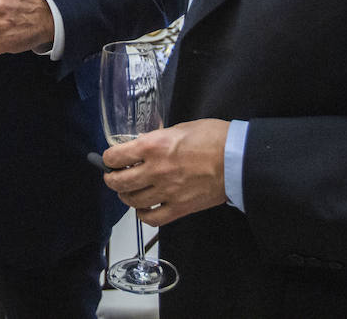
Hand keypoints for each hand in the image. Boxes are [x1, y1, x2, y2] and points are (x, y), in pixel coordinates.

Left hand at [102, 119, 230, 225]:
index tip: (109, 159)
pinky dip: (143, 214)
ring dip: (125, 196)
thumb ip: (158, 139)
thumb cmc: (214, 138)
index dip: (108, 158)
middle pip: (119, 182)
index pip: (116, 156)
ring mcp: (166, 192)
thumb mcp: (180, 128)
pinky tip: (143, 208)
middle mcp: (155, 170)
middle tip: (112, 176)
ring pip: (132, 201)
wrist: (238, 159)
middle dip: (111, 179)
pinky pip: (152, 218)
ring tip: (127, 191)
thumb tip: (144, 147)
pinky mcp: (180, 208)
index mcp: (153, 146)